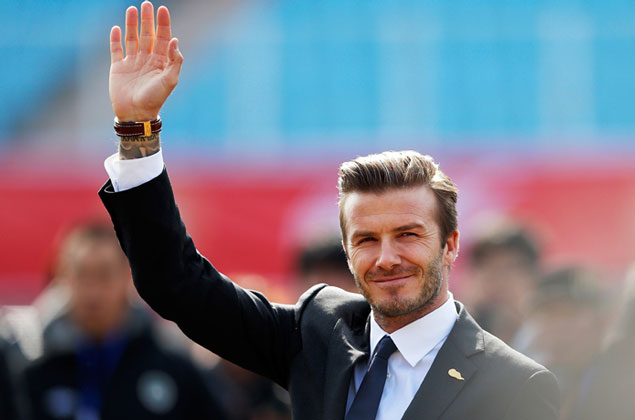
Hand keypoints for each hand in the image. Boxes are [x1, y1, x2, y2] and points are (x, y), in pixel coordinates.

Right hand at [109, 1, 182, 121]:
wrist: (136, 114)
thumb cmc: (155, 99)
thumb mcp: (169, 81)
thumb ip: (175, 61)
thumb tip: (175, 40)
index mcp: (161, 62)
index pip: (163, 38)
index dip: (163, 24)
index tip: (162, 9)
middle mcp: (147, 60)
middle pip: (147, 34)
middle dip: (147, 20)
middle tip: (146, 4)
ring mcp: (132, 62)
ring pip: (132, 39)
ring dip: (131, 24)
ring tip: (132, 9)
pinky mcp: (118, 67)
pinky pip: (116, 50)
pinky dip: (116, 39)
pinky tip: (117, 28)